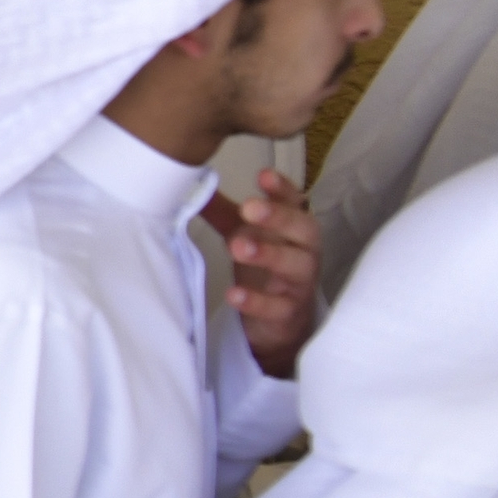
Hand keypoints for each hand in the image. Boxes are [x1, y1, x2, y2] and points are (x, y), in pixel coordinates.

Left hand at [208, 170, 323, 376]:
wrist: (280, 321)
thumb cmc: (265, 268)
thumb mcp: (244, 235)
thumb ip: (224, 211)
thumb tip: (193, 181)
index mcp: (293, 229)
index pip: (295, 203)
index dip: (283, 189)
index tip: (263, 175)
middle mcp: (304, 252)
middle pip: (304, 229)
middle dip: (279, 217)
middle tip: (249, 208)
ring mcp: (299, 284)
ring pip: (295, 266)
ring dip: (268, 254)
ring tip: (238, 246)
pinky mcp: (288, 314)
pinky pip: (277, 307)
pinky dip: (256, 301)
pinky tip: (234, 294)